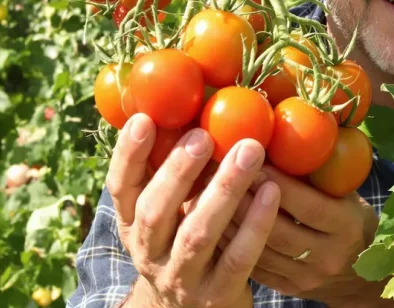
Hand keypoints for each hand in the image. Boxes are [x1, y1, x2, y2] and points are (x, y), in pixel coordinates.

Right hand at [106, 113, 280, 307]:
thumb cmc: (187, 241)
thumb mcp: (170, 211)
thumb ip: (172, 171)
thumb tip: (185, 104)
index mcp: (132, 225)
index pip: (121, 188)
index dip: (129, 154)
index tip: (145, 118)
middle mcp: (148, 253)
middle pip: (156, 211)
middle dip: (178, 170)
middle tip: (203, 134)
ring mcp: (181, 278)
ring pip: (198, 234)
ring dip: (224, 190)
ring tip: (250, 150)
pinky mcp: (216, 296)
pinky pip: (237, 258)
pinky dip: (255, 223)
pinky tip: (272, 190)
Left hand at [209, 166, 382, 305]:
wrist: (358, 276)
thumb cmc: (349, 221)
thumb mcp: (346, 196)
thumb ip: (318, 177)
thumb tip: (279, 139)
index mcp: (347, 226)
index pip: (309, 206)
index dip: (279, 184)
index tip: (254, 161)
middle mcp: (328, 256)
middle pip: (279, 231)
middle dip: (246, 201)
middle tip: (220, 173)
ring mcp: (307, 277)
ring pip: (261, 252)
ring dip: (232, 222)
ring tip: (209, 195)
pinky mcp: (288, 289)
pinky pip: (254, 268)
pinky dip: (231, 244)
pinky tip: (215, 222)